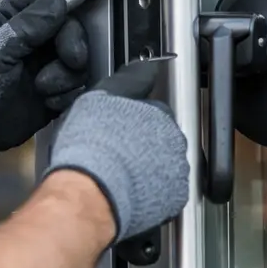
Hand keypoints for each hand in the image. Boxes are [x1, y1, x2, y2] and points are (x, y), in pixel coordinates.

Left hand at [0, 0, 92, 178]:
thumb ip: (29, 25)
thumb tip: (60, 0)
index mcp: (12, 17)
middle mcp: (33, 35)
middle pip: (70, 22)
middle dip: (74, 40)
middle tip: (71, 58)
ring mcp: (46, 60)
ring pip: (78, 53)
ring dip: (66, 73)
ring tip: (44, 87)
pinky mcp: (56, 87)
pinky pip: (77, 82)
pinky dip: (66, 92)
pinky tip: (47, 100)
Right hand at [44, 59, 189, 242]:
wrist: (90, 192)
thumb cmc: (91, 146)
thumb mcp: (101, 96)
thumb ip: (129, 79)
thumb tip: (146, 66)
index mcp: (160, 114)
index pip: (155, 111)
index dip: (134, 120)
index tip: (120, 129)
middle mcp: (174, 142)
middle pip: (162, 140)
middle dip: (144, 145)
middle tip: (118, 154)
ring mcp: (177, 173)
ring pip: (164, 167)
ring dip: (149, 170)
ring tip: (122, 176)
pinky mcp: (173, 200)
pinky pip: (165, 194)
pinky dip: (152, 195)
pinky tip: (130, 193)